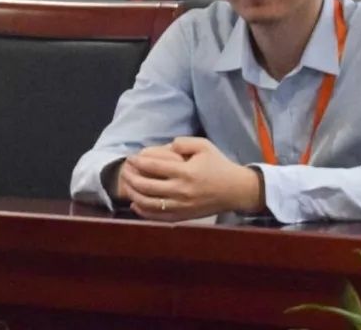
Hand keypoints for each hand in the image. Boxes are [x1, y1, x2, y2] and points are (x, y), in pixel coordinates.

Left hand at [120, 137, 263, 221]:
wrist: (236, 190)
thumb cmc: (219, 165)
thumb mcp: (204, 146)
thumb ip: (182, 142)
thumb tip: (164, 145)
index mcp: (186, 172)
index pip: (154, 167)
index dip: (138, 162)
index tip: (130, 158)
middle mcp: (182, 191)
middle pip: (147, 186)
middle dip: (131, 178)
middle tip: (124, 171)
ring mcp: (181, 206)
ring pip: (149, 203)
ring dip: (134, 194)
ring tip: (127, 186)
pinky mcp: (183, 216)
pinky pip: (158, 217)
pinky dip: (143, 211)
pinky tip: (135, 203)